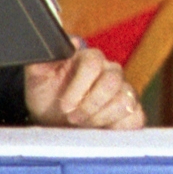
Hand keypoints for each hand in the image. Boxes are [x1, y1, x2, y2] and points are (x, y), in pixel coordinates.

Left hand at [23, 43, 144, 128]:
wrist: (52, 120)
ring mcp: (123, 91)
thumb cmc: (47, 96)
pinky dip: (118, 127)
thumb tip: (60, 44)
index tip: (65, 105)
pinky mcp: (132, 112)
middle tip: (72, 117)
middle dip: (89, 105)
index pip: (93, 63)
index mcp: (88, 58)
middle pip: (112, 81)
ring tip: (83, 124)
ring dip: (100, 118)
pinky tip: (100, 129)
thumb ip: (42, 58)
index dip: (78, 87)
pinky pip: (136, 117)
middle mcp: (110, 71)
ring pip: (125, 101)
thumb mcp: (37, 78)